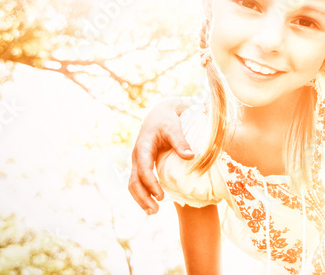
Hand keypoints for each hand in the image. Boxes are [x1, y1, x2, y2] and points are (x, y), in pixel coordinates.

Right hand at [128, 98, 194, 213]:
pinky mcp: (142, 165)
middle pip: (133, 181)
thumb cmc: (168, 120)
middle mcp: (137, 156)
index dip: (151, 184)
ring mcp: (138, 161)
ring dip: (141, 199)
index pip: (143, 170)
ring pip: (133, 184)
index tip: (161, 196)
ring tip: (153, 212)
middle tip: (155, 211)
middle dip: (142, 197)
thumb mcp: (174, 127)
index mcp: (143, 147)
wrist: (159, 113)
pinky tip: (153, 203)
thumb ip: (181, 141)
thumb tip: (190, 156)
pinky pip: (138, 182)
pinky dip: (143, 194)